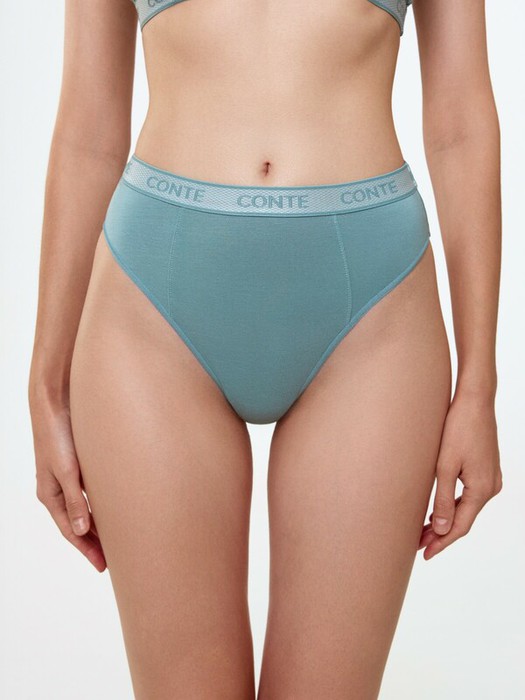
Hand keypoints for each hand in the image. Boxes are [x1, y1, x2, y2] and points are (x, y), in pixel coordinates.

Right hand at [28, 391, 105, 571]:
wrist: (54, 403)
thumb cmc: (57, 435)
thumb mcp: (67, 470)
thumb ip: (75, 500)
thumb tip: (81, 530)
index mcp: (50, 494)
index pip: (70, 530)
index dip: (86, 549)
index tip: (102, 565)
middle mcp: (57, 489)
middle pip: (76, 523)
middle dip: (92, 542)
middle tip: (112, 559)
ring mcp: (67, 477)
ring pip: (83, 508)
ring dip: (97, 524)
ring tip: (115, 538)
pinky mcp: (77, 464)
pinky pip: (88, 492)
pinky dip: (99, 504)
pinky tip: (112, 507)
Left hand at [419, 391, 501, 559]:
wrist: (474, 401)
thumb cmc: (458, 429)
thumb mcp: (445, 466)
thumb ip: (443, 499)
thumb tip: (442, 530)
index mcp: (482, 489)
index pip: (460, 526)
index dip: (442, 542)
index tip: (425, 554)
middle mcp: (490, 487)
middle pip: (464, 519)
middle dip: (442, 533)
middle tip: (419, 545)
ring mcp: (490, 478)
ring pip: (466, 508)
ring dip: (447, 519)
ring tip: (424, 530)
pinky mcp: (485, 469)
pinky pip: (469, 495)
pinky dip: (454, 505)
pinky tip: (439, 508)